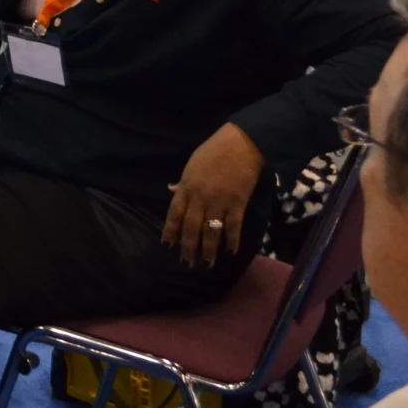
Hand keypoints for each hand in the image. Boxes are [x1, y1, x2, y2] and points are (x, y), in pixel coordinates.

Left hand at [161, 121, 264, 266]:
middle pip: (190, 227)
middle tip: (186, 263)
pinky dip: (232, 240)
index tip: (167, 246)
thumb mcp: (191, 165)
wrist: (241, 144)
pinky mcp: (237, 204)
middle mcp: (200, 198)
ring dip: (208, 249)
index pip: (174, 214)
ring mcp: (219, 202)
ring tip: (207, 263)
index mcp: (186, 187)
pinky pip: (233, 226)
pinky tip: (231, 251)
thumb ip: (183, 182)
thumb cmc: (213, 151)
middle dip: (187, 247)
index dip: (170, 231)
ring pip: (210, 231)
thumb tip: (171, 189)